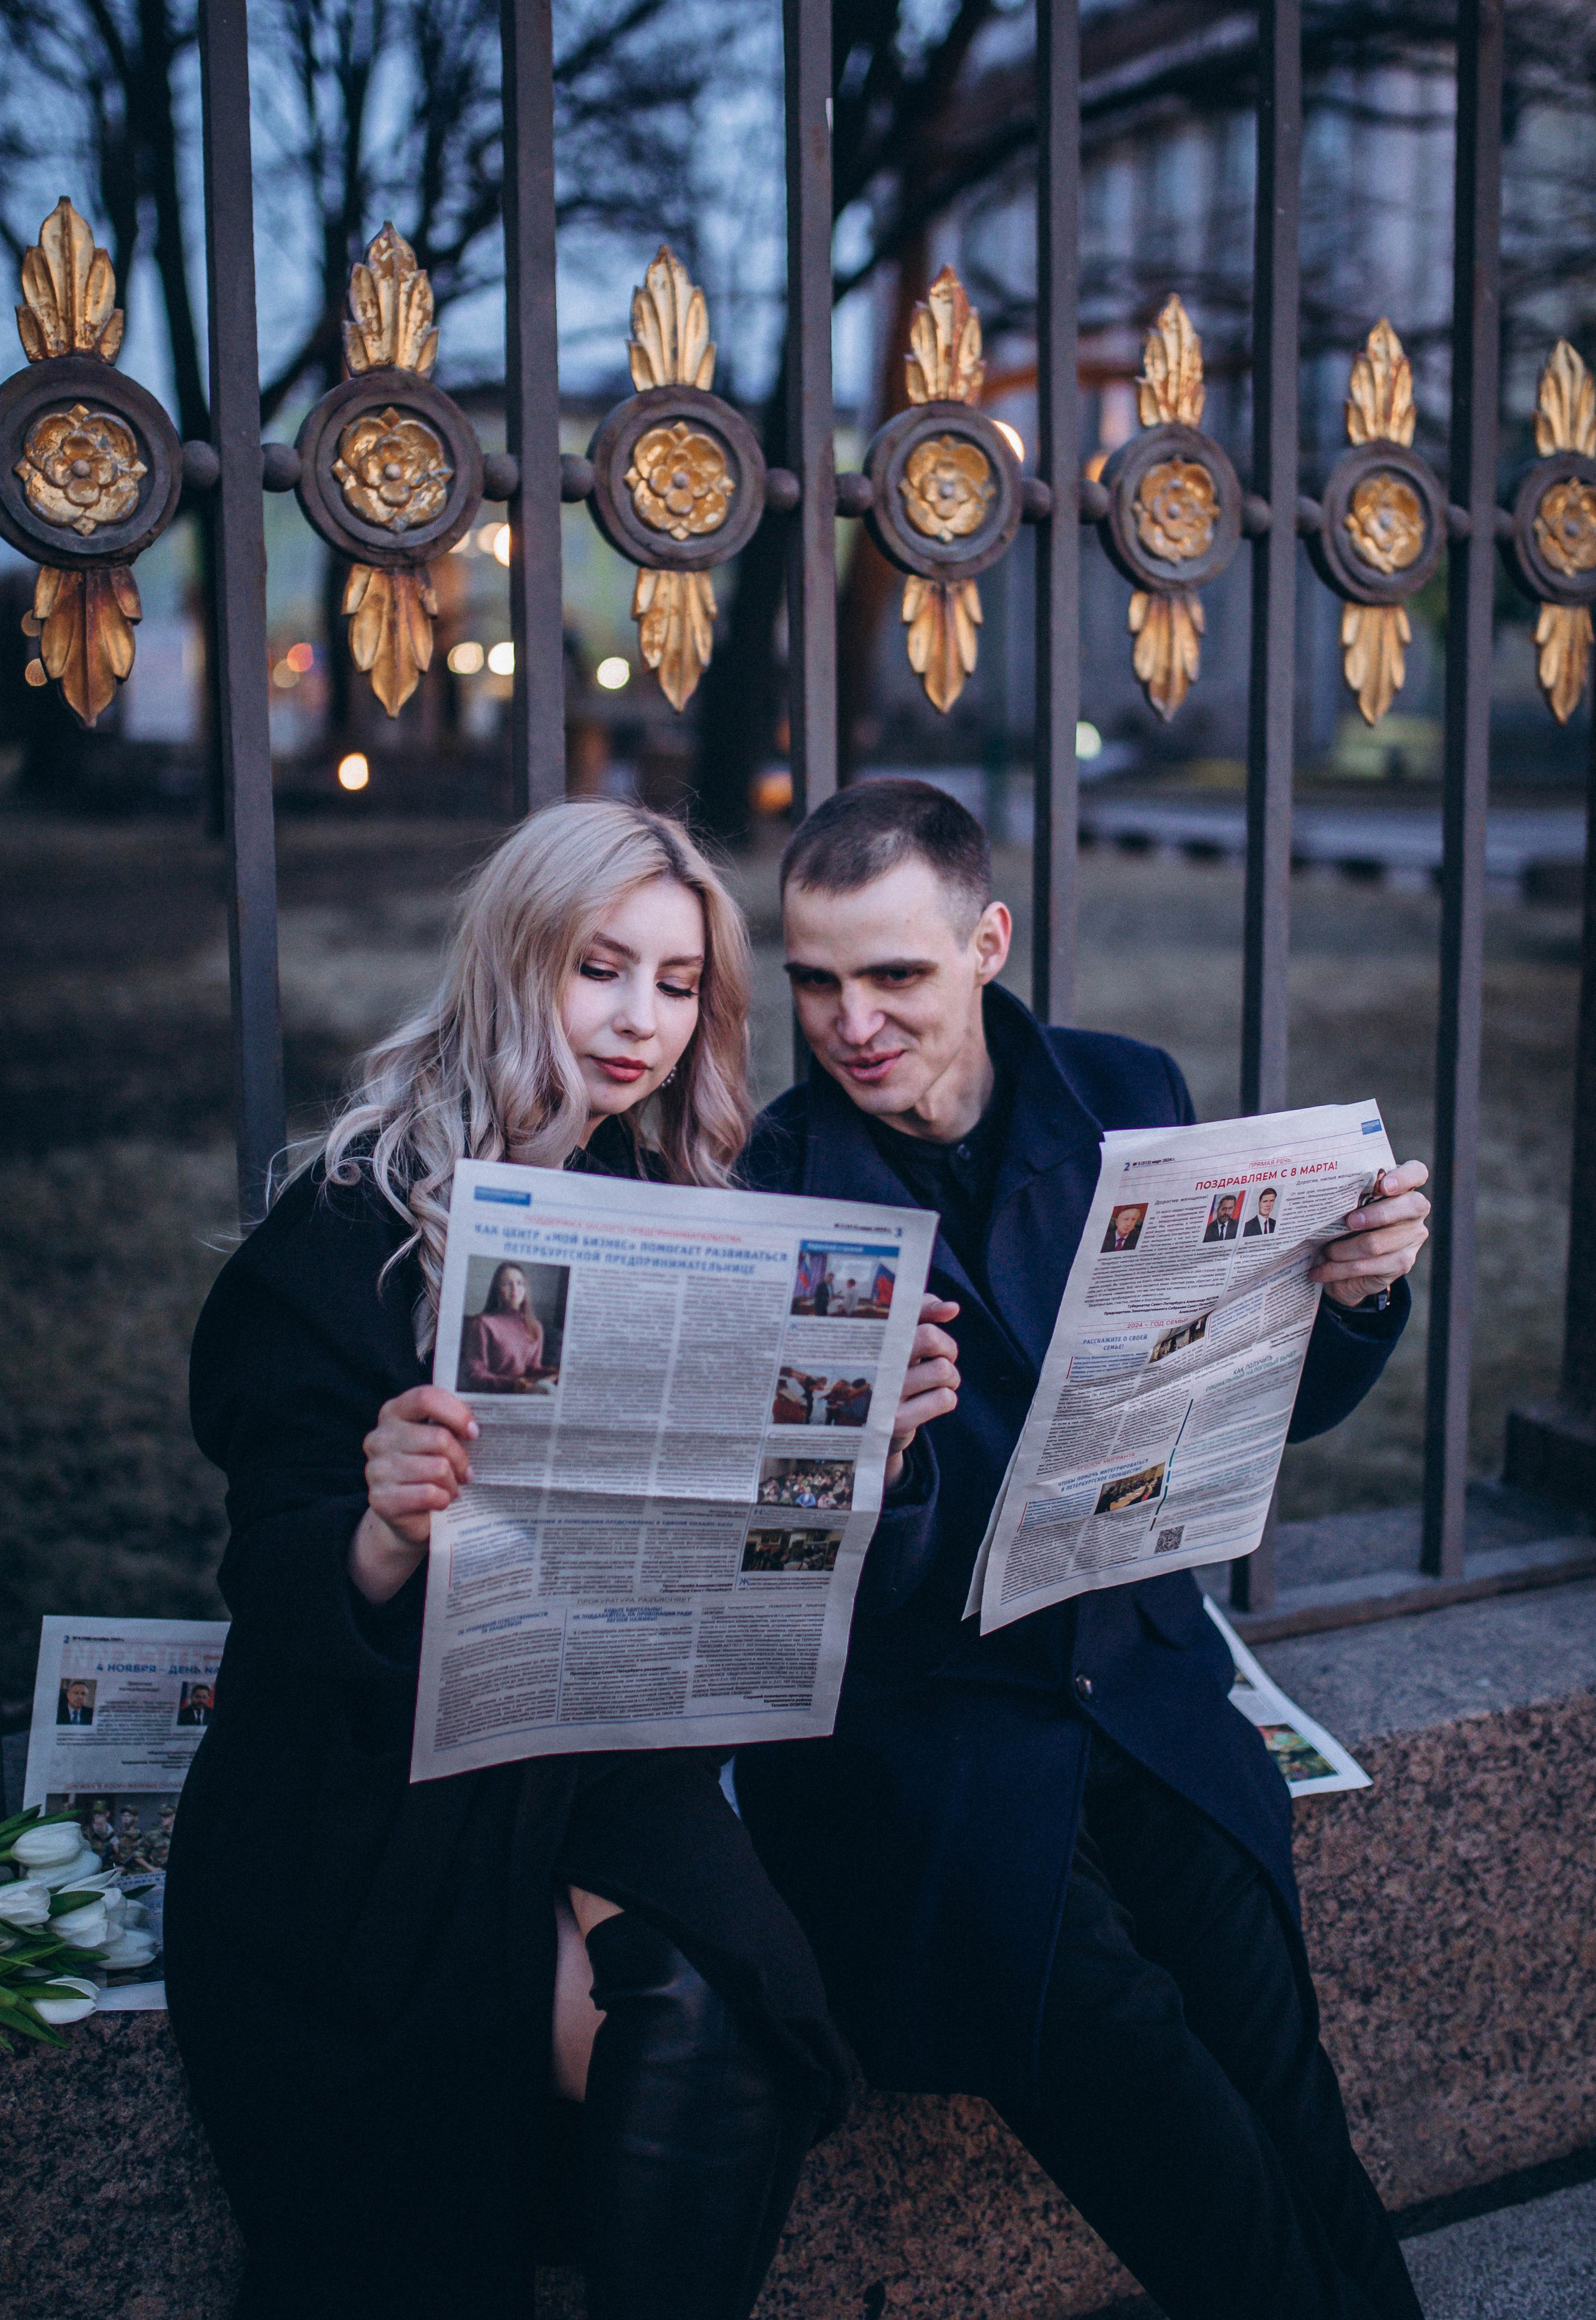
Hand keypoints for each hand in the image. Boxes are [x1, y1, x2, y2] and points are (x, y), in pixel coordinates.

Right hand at [348, 1385, 477, 1604]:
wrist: (411, 1516)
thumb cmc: (431, 1469)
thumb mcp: (439, 1441)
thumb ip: (451, 1425)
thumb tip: (477, 1426)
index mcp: (393, 1413)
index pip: (426, 1398)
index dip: (456, 1413)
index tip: (473, 1432)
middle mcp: (379, 1438)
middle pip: (438, 1438)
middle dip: (461, 1458)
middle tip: (466, 1472)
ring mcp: (376, 1469)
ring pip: (437, 1468)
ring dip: (453, 1483)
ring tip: (452, 1488)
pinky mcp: (381, 1499)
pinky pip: (429, 1494)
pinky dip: (443, 1500)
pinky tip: (441, 1501)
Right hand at [886, 1295, 960, 1490]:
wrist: (870, 1426)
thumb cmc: (892, 1368)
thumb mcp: (901, 1336)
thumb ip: (924, 1313)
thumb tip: (952, 1308)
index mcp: (872, 1339)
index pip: (908, 1312)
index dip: (932, 1311)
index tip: (946, 1314)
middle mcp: (873, 1363)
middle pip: (929, 1337)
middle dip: (947, 1346)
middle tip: (943, 1356)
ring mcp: (883, 1394)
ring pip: (943, 1370)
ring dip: (951, 1377)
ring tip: (937, 1382)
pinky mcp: (895, 1422)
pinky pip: (944, 1399)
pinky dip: (946, 1398)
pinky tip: (932, 1401)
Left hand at [1311, 1161, 1429, 1306]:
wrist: (1350, 1263)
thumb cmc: (1347, 1220)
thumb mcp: (1347, 1205)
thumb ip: (1348, 1195)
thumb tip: (1322, 1194)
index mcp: (1402, 1187)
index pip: (1417, 1173)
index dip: (1404, 1177)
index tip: (1384, 1186)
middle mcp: (1414, 1210)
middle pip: (1409, 1207)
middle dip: (1375, 1215)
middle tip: (1348, 1222)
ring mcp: (1412, 1238)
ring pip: (1378, 1243)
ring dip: (1343, 1249)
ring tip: (1324, 1251)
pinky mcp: (1402, 1263)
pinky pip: (1367, 1266)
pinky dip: (1338, 1269)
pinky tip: (1320, 1271)